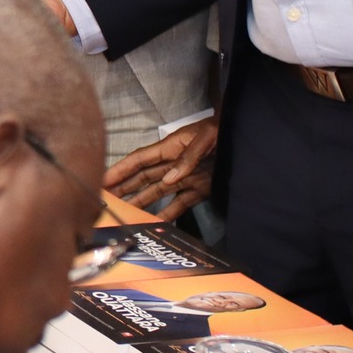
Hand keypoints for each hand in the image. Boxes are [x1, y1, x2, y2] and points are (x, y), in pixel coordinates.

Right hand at [103, 119, 217, 213]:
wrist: (248, 136)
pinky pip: (180, 203)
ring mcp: (186, 177)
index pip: (140, 159)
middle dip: (124, 188)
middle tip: (105, 201)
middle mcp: (174, 163)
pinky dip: (167, 213)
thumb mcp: (207, 137)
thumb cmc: (224, 129)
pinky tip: (155, 223)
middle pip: (143, 177)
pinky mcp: (200, 189)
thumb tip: (169, 179)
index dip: (120, 169)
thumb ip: (188, 158)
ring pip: (157, 191)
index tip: (103, 180)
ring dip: (140, 201)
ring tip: (124, 214)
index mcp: (171, 147)